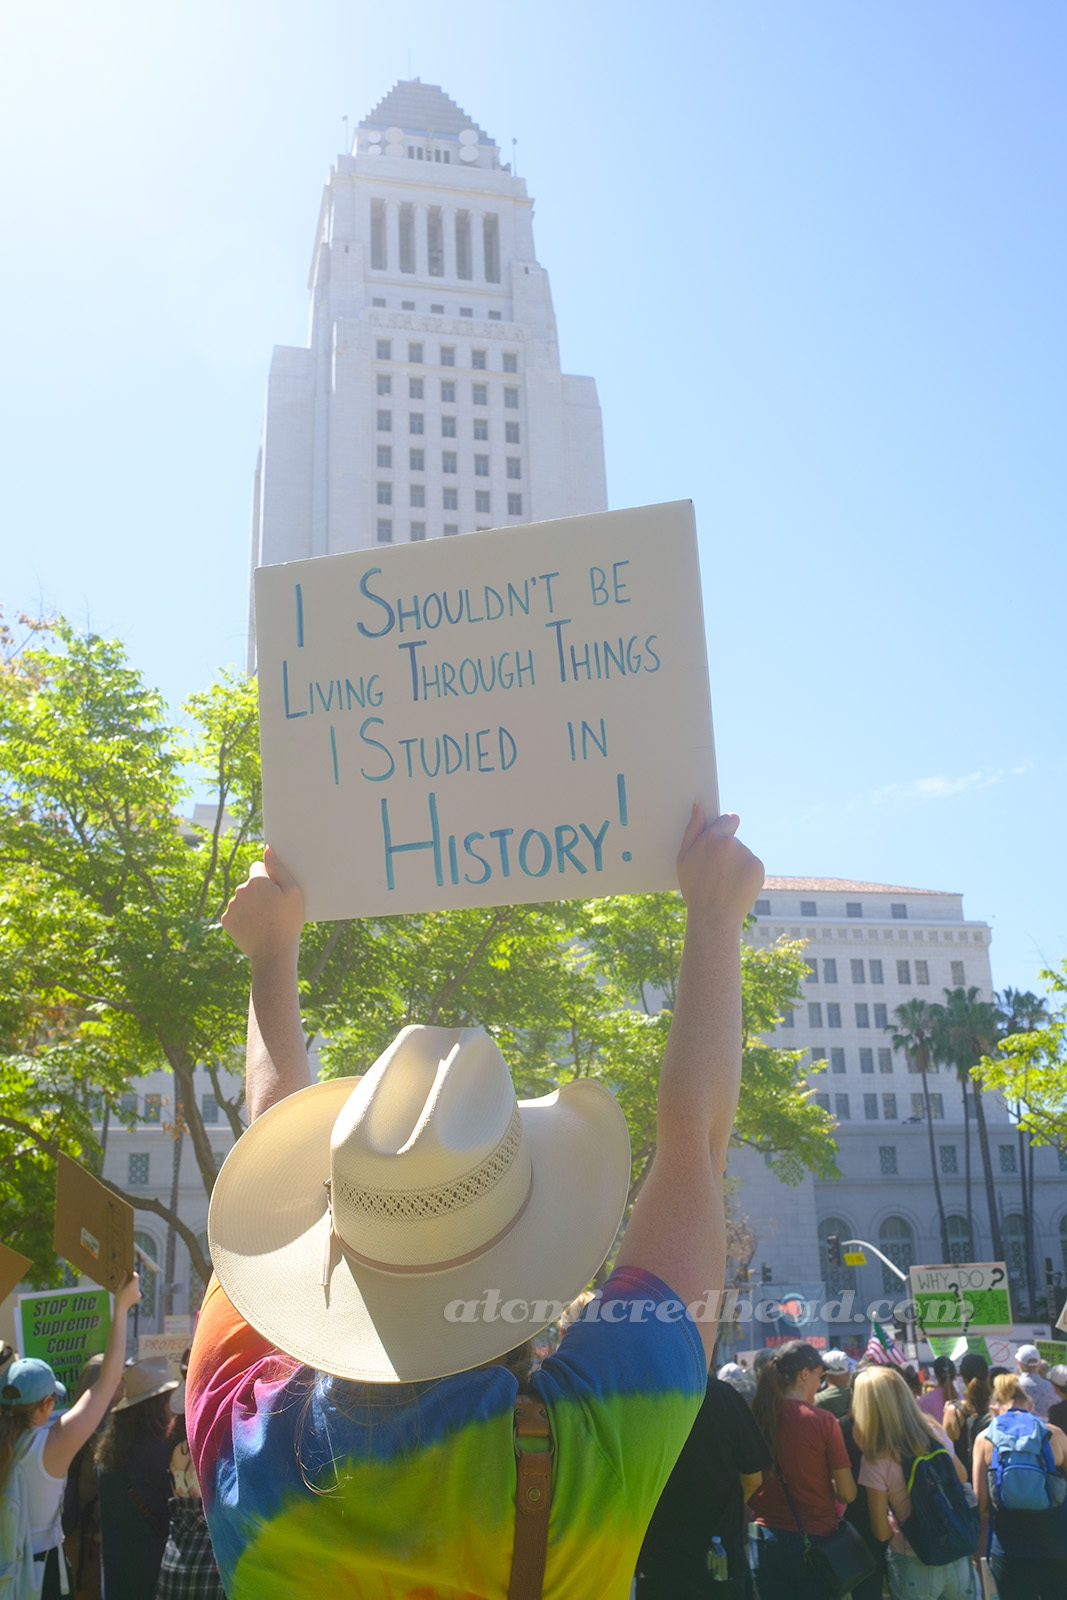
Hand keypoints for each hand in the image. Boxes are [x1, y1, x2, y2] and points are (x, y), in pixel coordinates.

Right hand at [114, 1272, 141, 1312]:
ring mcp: (139, 1293)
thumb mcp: (120, 1286)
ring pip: (137, 1285)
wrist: (121, 1307)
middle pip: (136, 1281)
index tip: (130, 1273)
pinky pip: (137, 1290)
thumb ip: (125, 1278)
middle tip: (127, 1280)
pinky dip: (134, 1290)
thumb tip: (126, 1271)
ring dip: (133, 1285)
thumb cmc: (119, 1296)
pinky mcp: (139, 1296)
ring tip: (127, 1289)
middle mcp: (136, 1289)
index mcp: (131, 1287)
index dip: (134, 1274)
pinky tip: (129, 1294)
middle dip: (133, 1280)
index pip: (136, 1276)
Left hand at [222, 846, 303, 961]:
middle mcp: (240, 890)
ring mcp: (231, 906)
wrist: (273, 953)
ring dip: (251, 905)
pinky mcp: (226, 921)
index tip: (277, 893)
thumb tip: (267, 850)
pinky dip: (243, 918)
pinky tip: (255, 927)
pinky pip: (235, 913)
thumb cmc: (288, 922)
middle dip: (259, 892)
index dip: (269, 879)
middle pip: (250, 884)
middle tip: (273, 909)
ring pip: (242, 899)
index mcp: (256, 881)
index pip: (258, 868)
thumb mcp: (293, 892)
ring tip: (265, 920)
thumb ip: (279, 868)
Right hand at [676, 805, 763, 921]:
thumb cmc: (695, 889)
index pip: (728, 819)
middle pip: (734, 841)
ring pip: (743, 855)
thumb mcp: (684, 858)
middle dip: (728, 852)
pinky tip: (736, 887)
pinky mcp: (758, 867)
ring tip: (726, 884)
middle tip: (717, 873)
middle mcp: (730, 843)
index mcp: (712, 838)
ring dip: (737, 865)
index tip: (722, 839)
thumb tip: (698, 808)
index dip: (726, 828)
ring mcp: (746, 855)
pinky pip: (752, 866)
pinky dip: (747, 875)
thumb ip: (692, 830)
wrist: (714, 917)